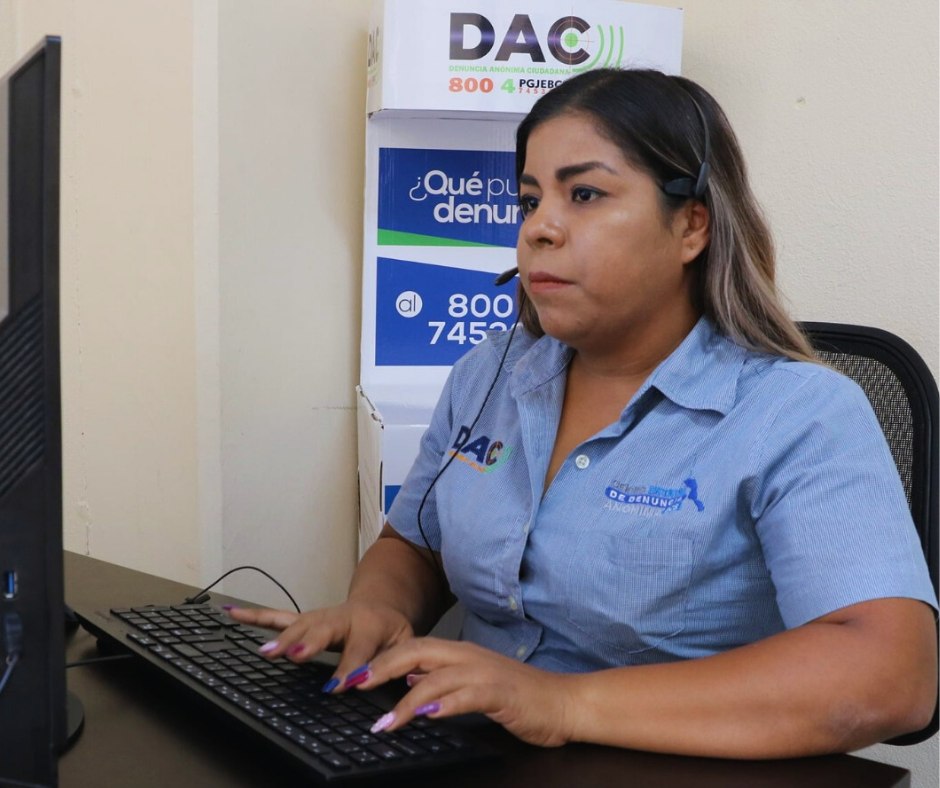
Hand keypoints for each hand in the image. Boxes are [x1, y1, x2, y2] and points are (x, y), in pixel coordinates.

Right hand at [224, 601, 413, 687]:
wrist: (382, 606)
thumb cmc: (391, 632)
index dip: (348, 670)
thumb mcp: (404, 646)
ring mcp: (320, 617)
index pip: (358, 651)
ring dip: (282, 637)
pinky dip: (255, 617)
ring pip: (298, 624)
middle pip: (323, 630)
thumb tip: (386, 682)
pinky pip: (278, 618)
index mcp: (370, 625)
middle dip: (308, 642)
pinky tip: (232, 613)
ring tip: (265, 651)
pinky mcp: (304, 620)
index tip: (337, 688)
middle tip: (295, 655)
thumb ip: (393, 663)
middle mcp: (341, 618)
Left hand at [348, 637, 576, 746]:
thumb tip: (409, 678)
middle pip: (417, 651)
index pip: (412, 647)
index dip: (381, 660)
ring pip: (436, 677)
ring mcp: (484, 672)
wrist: (563, 702)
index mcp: (460, 653)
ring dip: (406, 700)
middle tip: (354, 687)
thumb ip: (442, 679)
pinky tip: (427, 717)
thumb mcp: (473, 684)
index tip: (353, 677)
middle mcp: (468, 656)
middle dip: (382, 668)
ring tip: (384, 723)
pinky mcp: (500, 693)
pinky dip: (444, 705)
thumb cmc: (519, 696)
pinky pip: (466, 696)